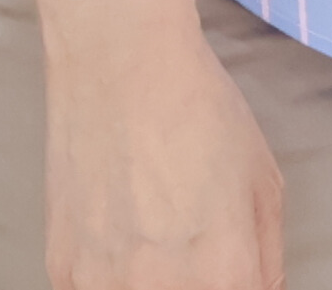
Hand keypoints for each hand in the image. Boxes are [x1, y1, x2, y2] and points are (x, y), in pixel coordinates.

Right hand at [41, 0, 283, 289]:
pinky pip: (96, 288)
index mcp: (225, 275)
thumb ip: (268, 258)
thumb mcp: (265, 184)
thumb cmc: (196, 110)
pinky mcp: (64, 271)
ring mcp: (105, 285)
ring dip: (152, 278)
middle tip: (192, 235)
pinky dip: (111, 270)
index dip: (238, 282)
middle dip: (199, 279)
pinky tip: (120, 223)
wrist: (120, 64)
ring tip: (154, 227)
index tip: (231, 267)